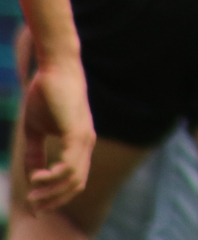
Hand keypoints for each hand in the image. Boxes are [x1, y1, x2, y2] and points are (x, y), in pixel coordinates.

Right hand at [17, 53, 93, 214]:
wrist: (54, 69)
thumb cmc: (46, 95)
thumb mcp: (35, 130)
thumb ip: (34, 153)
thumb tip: (32, 177)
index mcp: (79, 144)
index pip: (74, 180)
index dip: (56, 197)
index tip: (35, 208)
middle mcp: (86, 144)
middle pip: (76, 185)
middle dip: (53, 200)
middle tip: (32, 206)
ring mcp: (84, 139)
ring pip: (73, 179)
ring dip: (50, 192)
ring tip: (32, 192)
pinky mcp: (77, 133)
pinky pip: (69, 166)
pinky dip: (52, 177)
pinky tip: (37, 177)